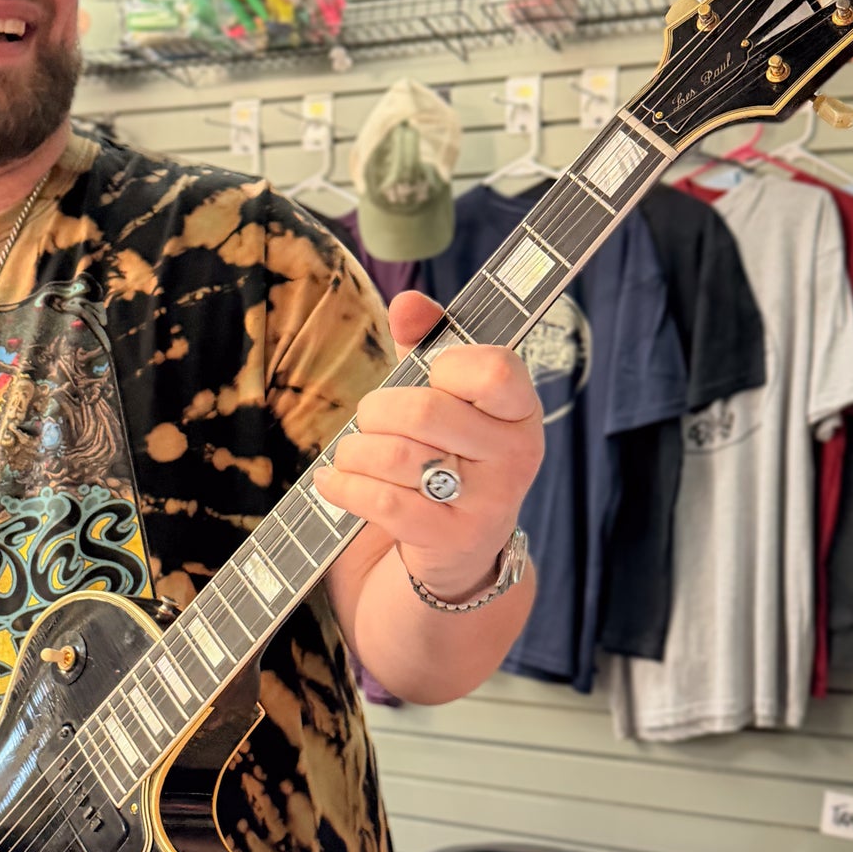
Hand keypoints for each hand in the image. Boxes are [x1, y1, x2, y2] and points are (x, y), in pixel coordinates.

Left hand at [315, 291, 542, 599]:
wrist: (463, 548)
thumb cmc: (448, 452)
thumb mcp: (446, 396)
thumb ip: (427, 344)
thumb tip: (407, 303)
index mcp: (520, 410)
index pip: (493, 368)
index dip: (446, 365)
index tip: (429, 377)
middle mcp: (516, 455)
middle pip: (424, 410)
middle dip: (376, 410)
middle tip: (369, 419)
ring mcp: (489, 501)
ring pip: (396, 456)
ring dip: (354, 451)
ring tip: (350, 454)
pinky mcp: (452, 539)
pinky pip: (383, 501)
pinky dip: (344, 487)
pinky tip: (332, 482)